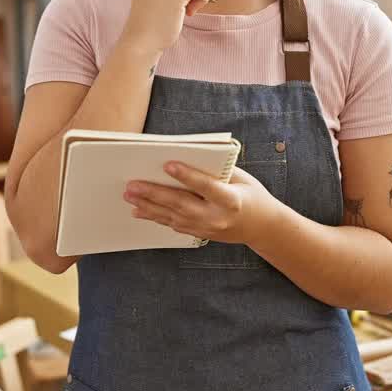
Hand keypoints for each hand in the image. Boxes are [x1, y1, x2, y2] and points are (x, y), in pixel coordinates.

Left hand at [123, 164, 278, 245]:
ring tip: (129, 195)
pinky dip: (155, 217)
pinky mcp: (200, 234)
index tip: (167, 164)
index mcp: (232, 201)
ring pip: (173, 217)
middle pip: (182, 204)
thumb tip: (187, 157)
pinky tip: (138, 210)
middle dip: (155, 193)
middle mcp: (217, 218)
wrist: (262, 227)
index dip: (187, 176)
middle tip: (133, 184)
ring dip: (148, 206)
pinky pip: (174, 225)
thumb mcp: (242, 179)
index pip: (206, 187)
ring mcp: (207, 229)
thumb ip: (218, 171)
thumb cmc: (252, 195)